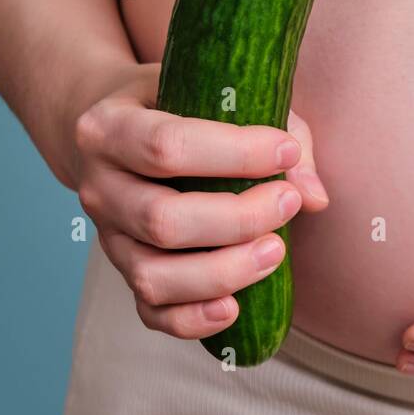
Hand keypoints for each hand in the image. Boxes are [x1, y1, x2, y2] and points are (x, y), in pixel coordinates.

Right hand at [69, 62, 328, 339]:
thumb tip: (314, 196)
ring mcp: (108, 237)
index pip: (166, 147)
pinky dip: (193, 319)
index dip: (235, 154)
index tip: (286, 152)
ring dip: (224, 272)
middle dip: (238, 219)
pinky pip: (151, 312)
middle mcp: (99, 187)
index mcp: (109, 129)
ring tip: (275, 252)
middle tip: (288, 203)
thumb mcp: (219, 95)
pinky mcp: (125, 273)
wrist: (116, 134)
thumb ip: (279, 132)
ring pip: (154, 276)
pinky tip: (235, 307)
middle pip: (163, 220)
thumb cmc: (181, 107)